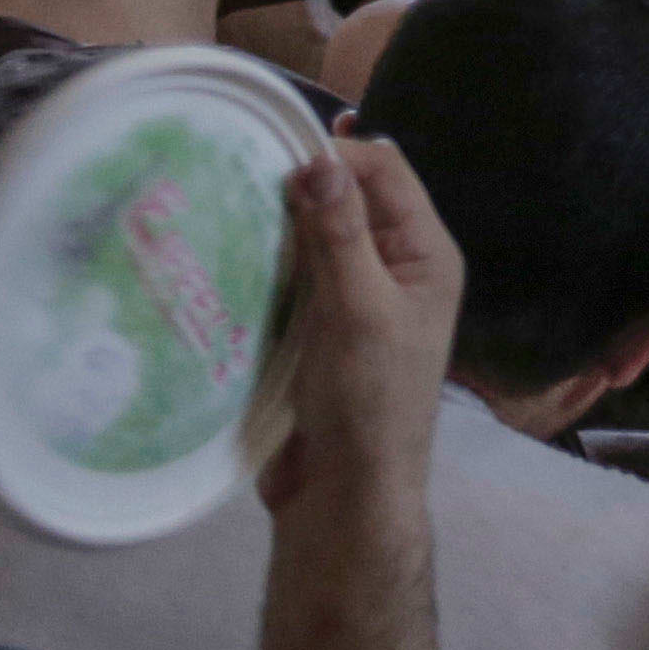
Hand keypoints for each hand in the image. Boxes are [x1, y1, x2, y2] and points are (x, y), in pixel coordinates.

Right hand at [259, 134, 463, 514]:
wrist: (345, 493)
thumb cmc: (368, 400)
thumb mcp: (358, 310)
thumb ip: (341, 235)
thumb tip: (321, 161)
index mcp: (427, 255)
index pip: (388, 175)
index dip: (338, 157)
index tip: (273, 157)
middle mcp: (396, 269)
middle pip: (350, 201)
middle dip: (303, 185)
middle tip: (235, 173)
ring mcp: (356, 300)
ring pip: (317, 239)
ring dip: (279, 226)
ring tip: (222, 206)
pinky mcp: (318, 330)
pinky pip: (294, 279)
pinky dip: (266, 265)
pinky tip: (224, 257)